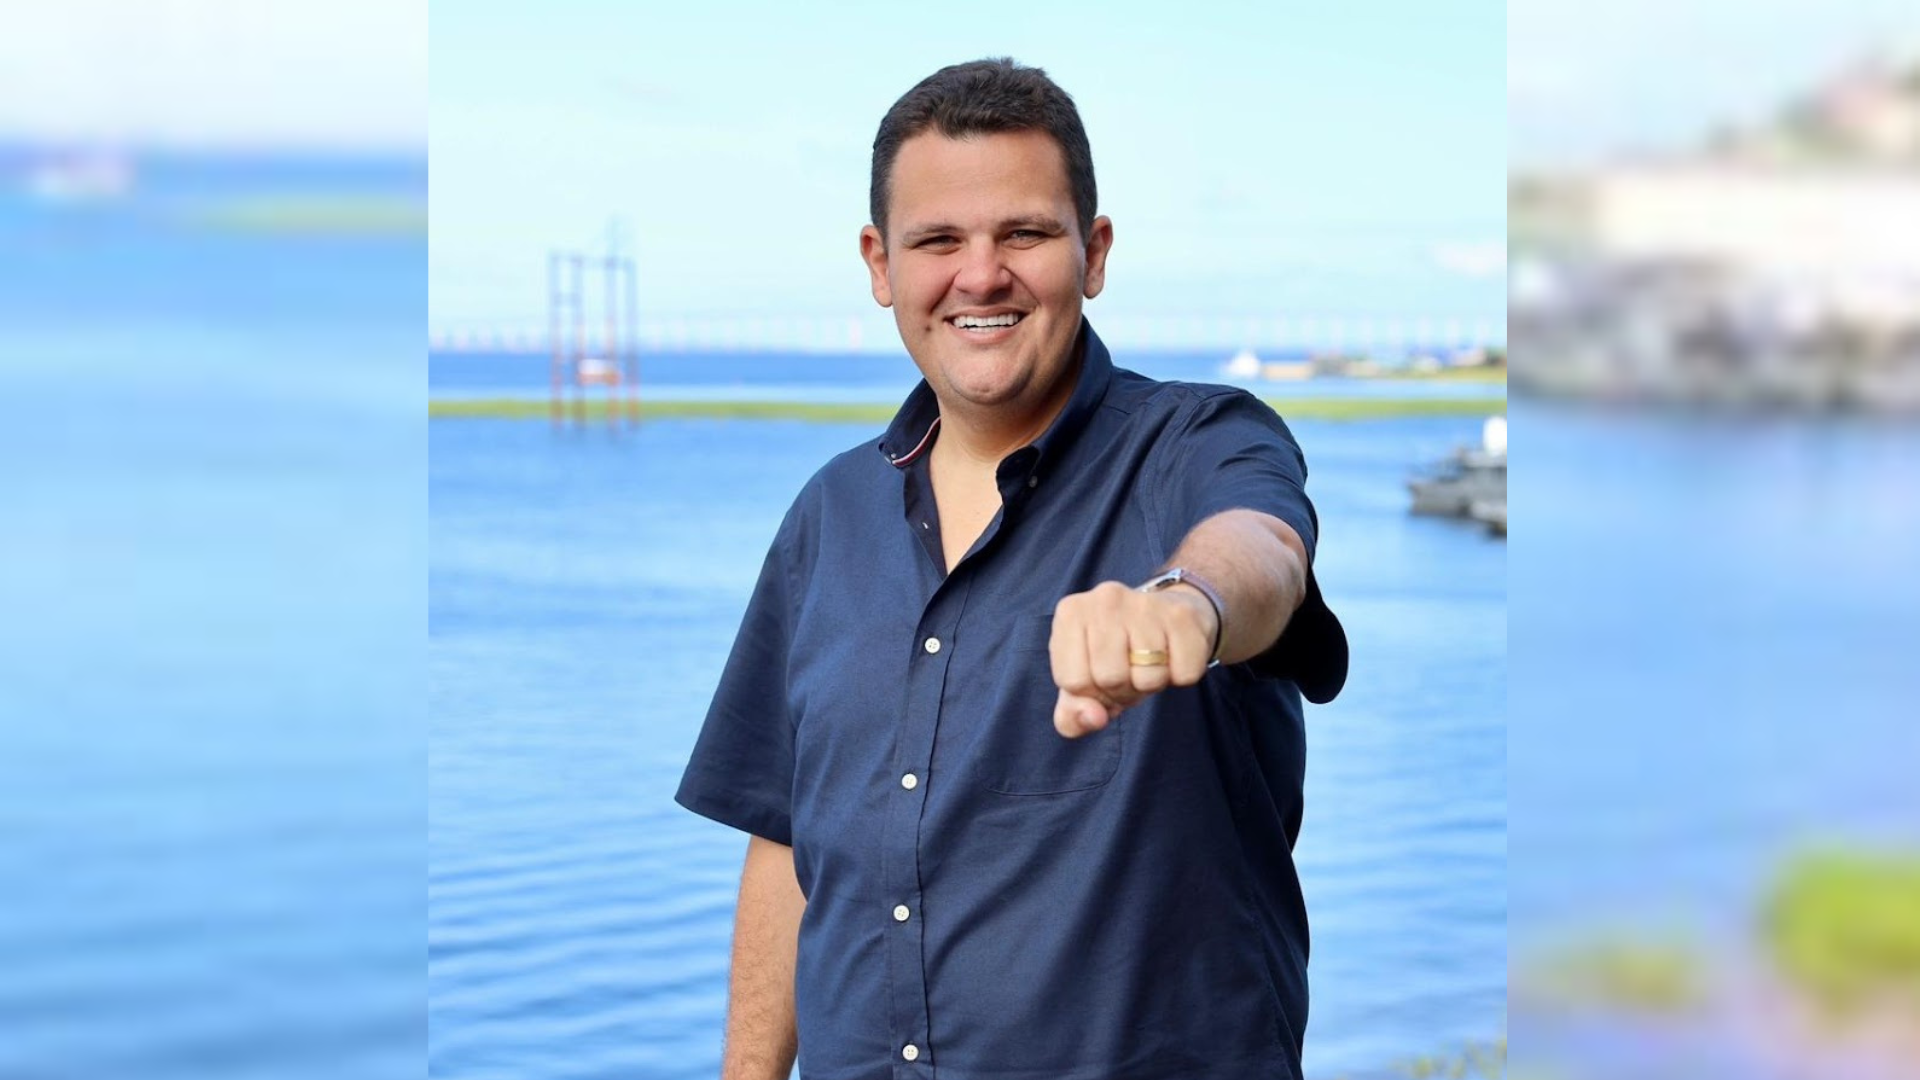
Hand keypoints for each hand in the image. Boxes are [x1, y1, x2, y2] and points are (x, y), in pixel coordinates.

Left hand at [1049, 581, 1216, 738]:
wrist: (1167, 616)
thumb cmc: (1117, 654)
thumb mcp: (1083, 684)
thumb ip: (1072, 715)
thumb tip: (1094, 718)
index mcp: (1071, 612)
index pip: (1073, 681)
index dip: (1091, 692)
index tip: (1100, 675)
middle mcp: (1105, 599)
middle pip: (1110, 678)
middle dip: (1122, 690)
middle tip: (1130, 671)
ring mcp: (1145, 604)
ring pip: (1148, 679)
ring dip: (1152, 683)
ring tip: (1149, 661)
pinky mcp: (1182, 615)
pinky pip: (1184, 674)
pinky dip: (1180, 675)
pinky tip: (1172, 652)